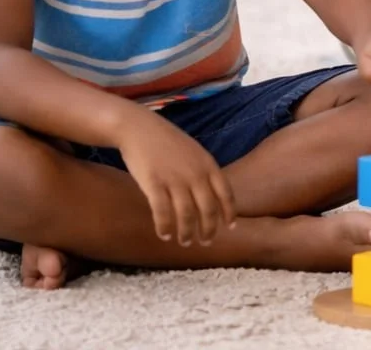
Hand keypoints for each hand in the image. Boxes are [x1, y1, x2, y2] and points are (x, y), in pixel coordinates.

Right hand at [117, 107, 236, 245]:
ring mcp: (175, 179)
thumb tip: (212, 194)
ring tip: (185, 242)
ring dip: (187, 232)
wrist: (140, 128)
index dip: (229, 213)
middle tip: (206, 242)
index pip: (226, 194)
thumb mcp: (195, 152)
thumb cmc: (167, 142)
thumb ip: (204, 171)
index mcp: (208, 165)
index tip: (231, 227)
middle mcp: (195, 174)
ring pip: (186, 215)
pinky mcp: (154, 183)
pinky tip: (164, 235)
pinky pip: (162, 212)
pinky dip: (165, 226)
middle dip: (209, 229)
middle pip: (208, 209)